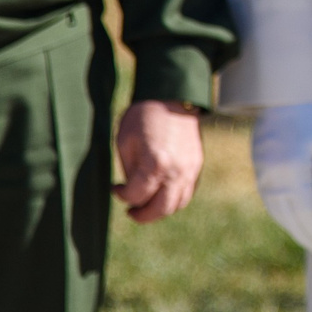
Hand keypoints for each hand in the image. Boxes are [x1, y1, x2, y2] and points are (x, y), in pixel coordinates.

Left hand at [114, 99, 204, 222]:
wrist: (171, 96)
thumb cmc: (143, 117)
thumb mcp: (125, 142)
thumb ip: (129, 171)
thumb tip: (131, 190)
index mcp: (155, 164)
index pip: (137, 196)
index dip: (121, 195)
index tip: (114, 188)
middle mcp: (176, 171)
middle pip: (160, 208)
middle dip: (142, 215)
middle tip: (131, 212)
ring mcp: (190, 170)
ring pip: (177, 204)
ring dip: (160, 210)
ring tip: (146, 204)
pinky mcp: (197, 165)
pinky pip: (187, 193)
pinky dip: (174, 199)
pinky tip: (161, 192)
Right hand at [251, 100, 311, 255]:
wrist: (282, 97)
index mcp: (294, 173)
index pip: (308, 214)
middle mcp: (275, 179)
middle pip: (292, 219)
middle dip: (309, 237)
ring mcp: (263, 176)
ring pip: (279, 213)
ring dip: (295, 230)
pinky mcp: (259, 172)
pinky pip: (270, 203)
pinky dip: (282, 217)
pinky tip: (294, 222)